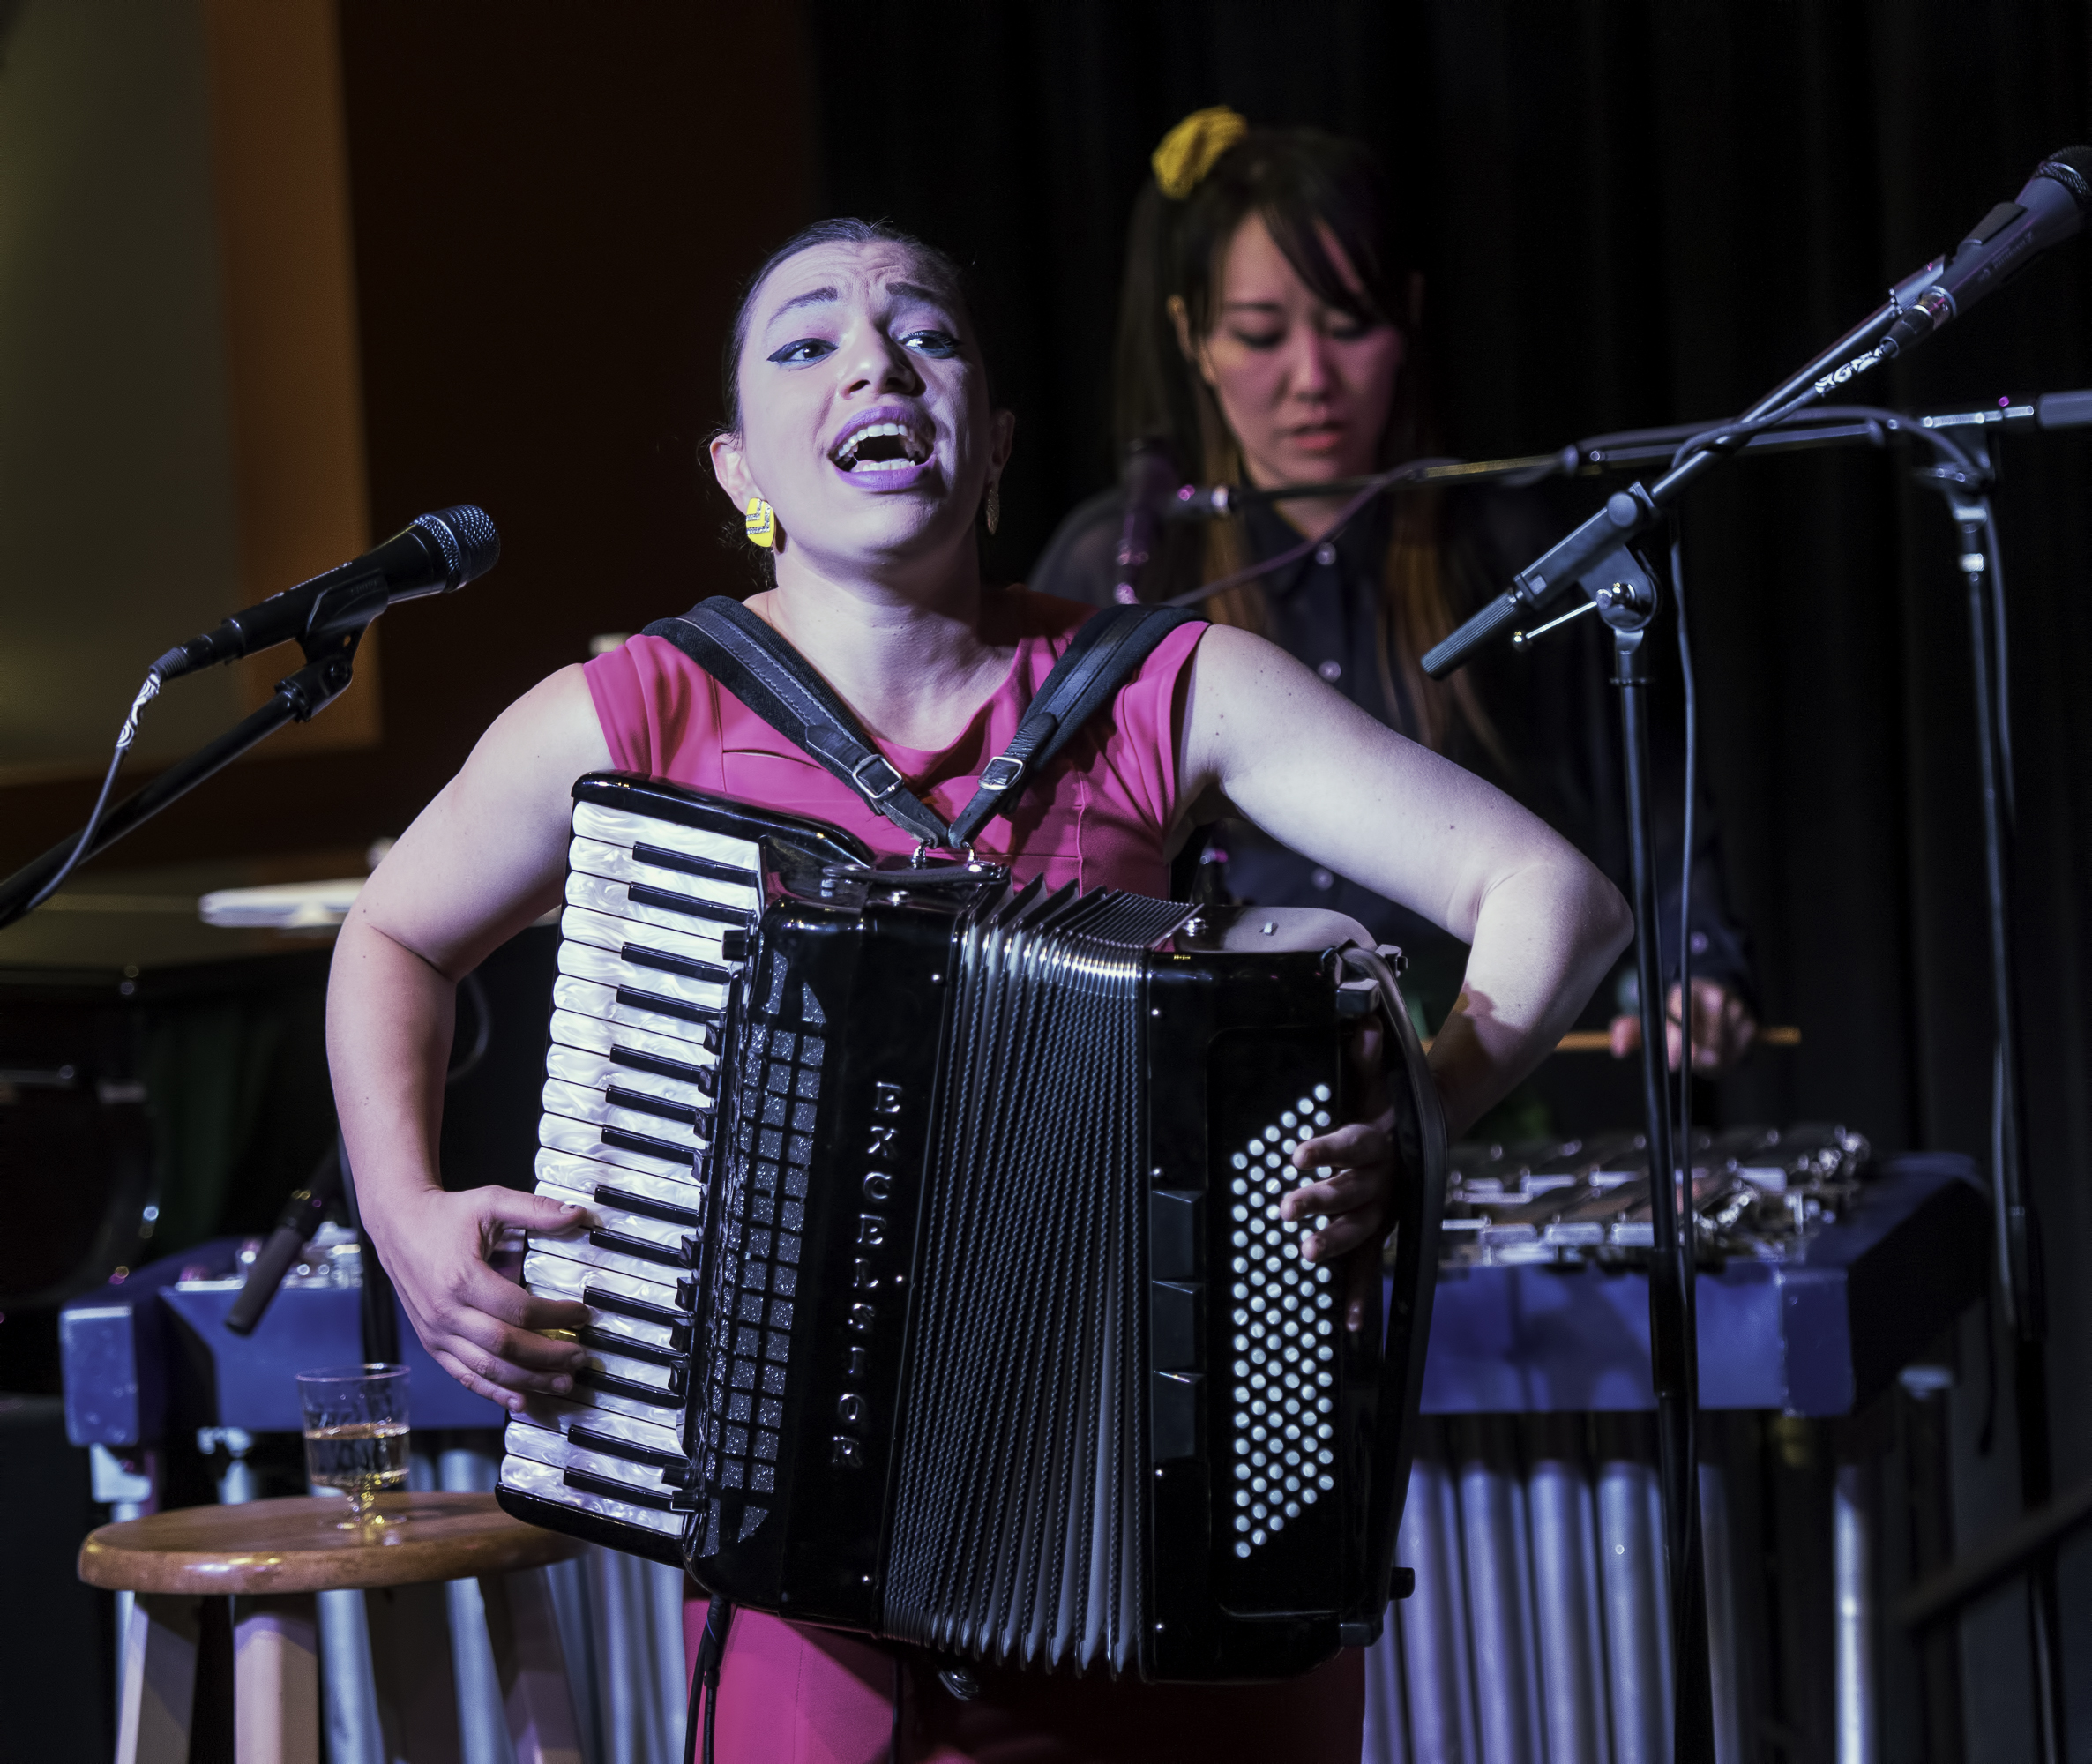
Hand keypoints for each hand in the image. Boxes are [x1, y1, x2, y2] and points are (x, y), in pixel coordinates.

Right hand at [368, 1184, 592, 1411]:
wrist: (397, 1225)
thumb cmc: (445, 1214)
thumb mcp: (490, 1201)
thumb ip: (535, 1210)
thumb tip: (578, 1214)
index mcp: (462, 1278)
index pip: (519, 1309)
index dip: (556, 1316)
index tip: (582, 1313)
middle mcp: (446, 1312)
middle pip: (504, 1346)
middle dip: (548, 1357)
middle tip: (580, 1357)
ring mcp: (436, 1332)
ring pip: (486, 1370)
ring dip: (528, 1381)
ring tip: (563, 1383)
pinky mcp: (432, 1343)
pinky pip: (465, 1376)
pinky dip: (494, 1392)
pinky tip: (522, 1400)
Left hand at [1279, 1024, 1396, 1334]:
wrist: (1438, 1127)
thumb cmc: (1394, 1102)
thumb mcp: (1381, 1079)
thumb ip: (1368, 1057)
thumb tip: (1363, 1025)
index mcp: (1381, 1140)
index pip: (1352, 1144)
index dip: (1326, 1149)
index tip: (1295, 1154)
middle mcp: (1386, 1178)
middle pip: (1353, 1191)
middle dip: (1320, 1201)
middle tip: (1285, 1208)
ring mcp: (1387, 1208)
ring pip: (1363, 1229)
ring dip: (1336, 1242)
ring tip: (1306, 1253)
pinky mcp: (1385, 1229)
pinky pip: (1375, 1264)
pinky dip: (1364, 1293)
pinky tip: (1352, 1322)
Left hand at [1609, 977, 1756, 1073]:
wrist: (1720, 1007)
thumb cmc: (1681, 1015)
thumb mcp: (1656, 1019)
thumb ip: (1633, 1031)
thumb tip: (1617, 1046)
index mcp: (1688, 989)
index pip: (1681, 1016)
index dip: (1674, 1043)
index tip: (1671, 1061)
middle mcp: (1715, 995)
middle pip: (1702, 1038)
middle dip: (1689, 1057)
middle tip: (1682, 1062)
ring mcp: (1736, 1009)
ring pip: (1718, 1051)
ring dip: (1705, 1062)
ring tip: (1698, 1057)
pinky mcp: (1751, 1025)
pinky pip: (1735, 1055)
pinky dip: (1723, 1062)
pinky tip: (1717, 1055)